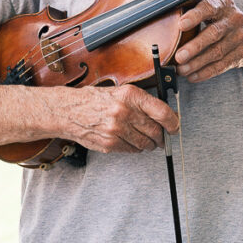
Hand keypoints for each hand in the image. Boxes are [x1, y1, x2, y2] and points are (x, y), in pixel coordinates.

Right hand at [57, 82, 178, 152]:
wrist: (68, 111)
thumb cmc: (94, 100)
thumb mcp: (119, 92)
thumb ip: (141, 102)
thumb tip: (165, 115)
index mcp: (130, 95)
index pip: (162, 112)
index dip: (173, 122)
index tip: (175, 127)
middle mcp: (124, 112)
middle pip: (155, 131)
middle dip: (161, 137)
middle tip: (162, 137)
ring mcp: (117, 129)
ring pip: (145, 143)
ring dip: (149, 144)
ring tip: (146, 140)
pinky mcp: (110, 144)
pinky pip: (132, 150)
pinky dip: (135, 148)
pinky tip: (130, 141)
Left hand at [171, 0, 242, 81]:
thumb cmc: (224, 17)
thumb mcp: (214, 1)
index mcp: (224, 4)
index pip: (209, 7)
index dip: (195, 15)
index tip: (181, 24)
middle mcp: (234, 19)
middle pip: (213, 33)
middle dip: (195, 46)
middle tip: (178, 56)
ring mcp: (239, 38)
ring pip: (216, 53)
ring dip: (197, 63)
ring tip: (181, 69)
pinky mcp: (241, 55)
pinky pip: (221, 66)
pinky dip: (205, 72)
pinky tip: (192, 76)